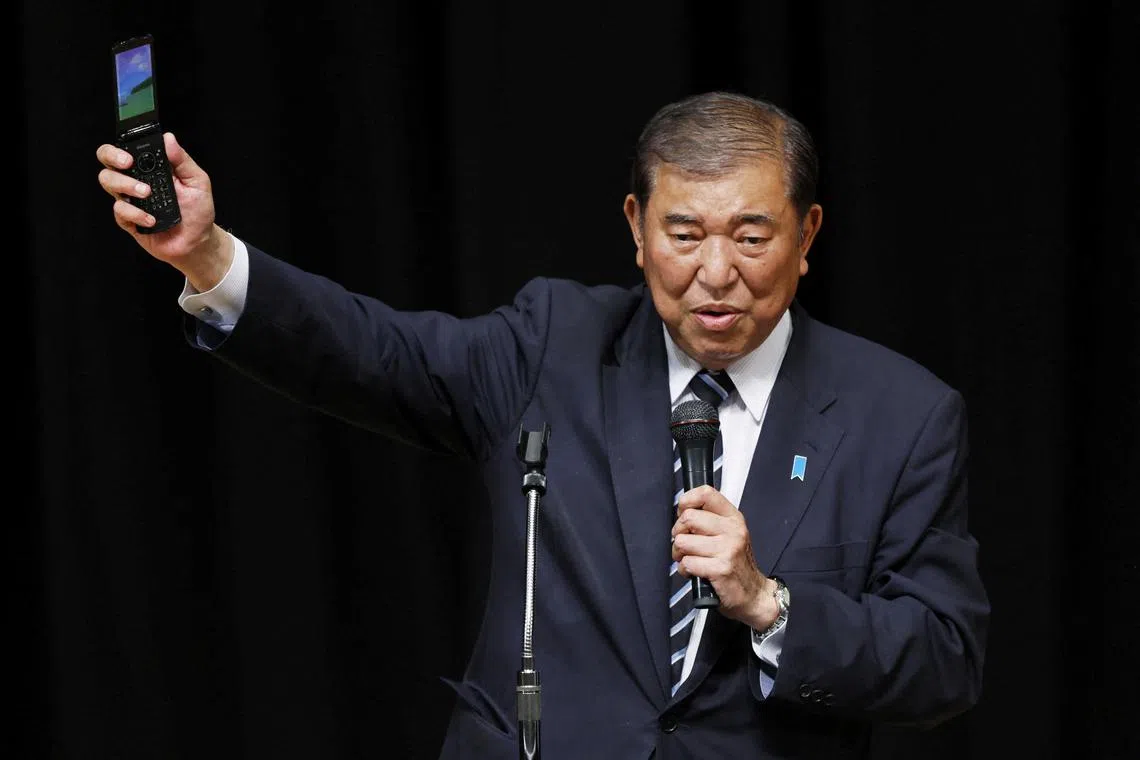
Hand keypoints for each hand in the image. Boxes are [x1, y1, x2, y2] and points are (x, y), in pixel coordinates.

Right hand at [96, 132, 232, 290]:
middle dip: (112, 158)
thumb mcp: (197, 182)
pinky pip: (119, 212)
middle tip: (128, 164)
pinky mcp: (129, 221)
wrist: (198, 242)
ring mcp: (131, 201)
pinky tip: (151, 219)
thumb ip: (182, 160)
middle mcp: (136, 181)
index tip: (130, 153)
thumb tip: (168, 138)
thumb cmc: (198, 210)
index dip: (121, 147)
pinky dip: (134, 213)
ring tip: (146, 193)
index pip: (126, 150)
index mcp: (151, 169)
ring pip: (109, 183)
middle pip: (108, 163)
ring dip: (125, 185)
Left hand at [671, 485, 779, 629]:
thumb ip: (709, 519)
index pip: (706, 493)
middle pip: (688, 518)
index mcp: (733, 518)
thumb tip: (682, 510)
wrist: (754, 594)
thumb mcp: (729, 534)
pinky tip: (695, 572)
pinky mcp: (721, 569)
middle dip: (678, 533)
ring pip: (683, 542)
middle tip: (684, 544)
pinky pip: (687, 563)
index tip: (683, 513)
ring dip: (679, 554)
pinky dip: (685, 570)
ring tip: (690, 559)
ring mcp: (728, 549)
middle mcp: (732, 530)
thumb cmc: (736, 563)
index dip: (686, 502)